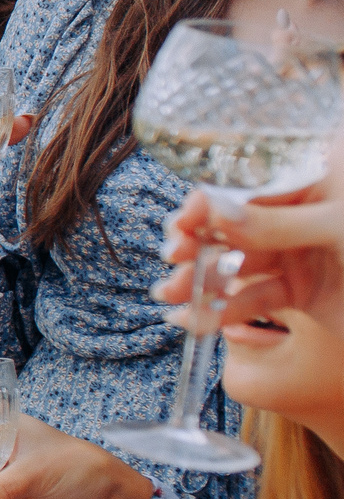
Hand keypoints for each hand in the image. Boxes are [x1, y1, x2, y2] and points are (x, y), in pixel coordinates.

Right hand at [156, 165, 343, 343]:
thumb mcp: (338, 228)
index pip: (252, 182)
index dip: (212, 201)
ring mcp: (302, 251)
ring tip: (170, 296)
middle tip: (172, 259)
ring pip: (239, 263)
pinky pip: (256, 298)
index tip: (183, 221)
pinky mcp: (302, 289)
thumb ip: (274, 222)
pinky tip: (197, 321)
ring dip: (201, 282)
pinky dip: (225, 311)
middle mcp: (305, 211)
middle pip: (236, 222)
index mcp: (320, 177)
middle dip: (199, 243)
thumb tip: (210, 208)